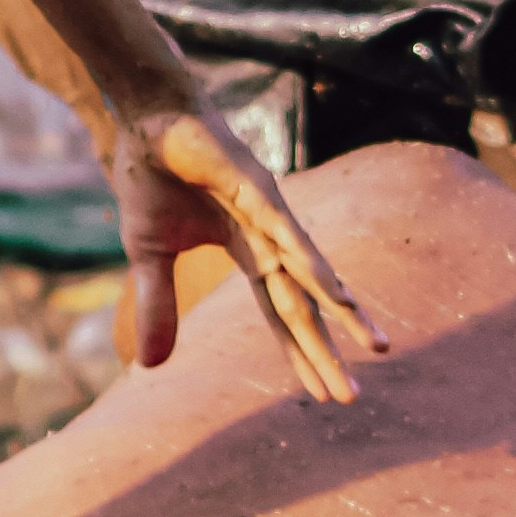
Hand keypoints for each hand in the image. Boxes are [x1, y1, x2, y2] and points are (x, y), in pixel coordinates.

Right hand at [104, 95, 386, 397]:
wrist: (142, 119)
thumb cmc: (150, 178)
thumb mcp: (148, 256)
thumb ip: (157, 306)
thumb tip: (151, 368)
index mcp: (246, 251)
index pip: (279, 313)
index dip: (299, 353)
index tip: (322, 393)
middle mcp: (269, 235)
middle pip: (302, 305)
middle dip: (328, 351)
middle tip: (354, 397)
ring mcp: (268, 211)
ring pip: (310, 273)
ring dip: (343, 311)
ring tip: (373, 347)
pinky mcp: (257, 188)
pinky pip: (289, 235)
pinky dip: (314, 265)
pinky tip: (339, 295)